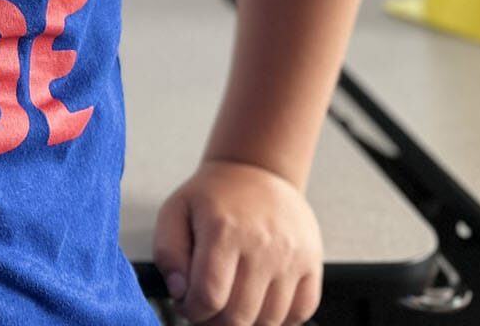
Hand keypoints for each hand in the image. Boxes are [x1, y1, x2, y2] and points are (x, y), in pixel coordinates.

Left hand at [153, 158, 322, 325]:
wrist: (257, 170)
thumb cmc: (214, 195)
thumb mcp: (176, 210)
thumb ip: (168, 252)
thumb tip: (178, 290)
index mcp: (223, 229)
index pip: (209, 296)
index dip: (193, 311)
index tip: (187, 304)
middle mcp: (261, 243)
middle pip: (239, 315)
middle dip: (215, 322)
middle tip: (206, 310)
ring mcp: (290, 255)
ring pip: (269, 320)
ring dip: (245, 323)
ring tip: (230, 306)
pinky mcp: (311, 263)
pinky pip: (300, 313)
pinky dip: (278, 319)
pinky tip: (259, 304)